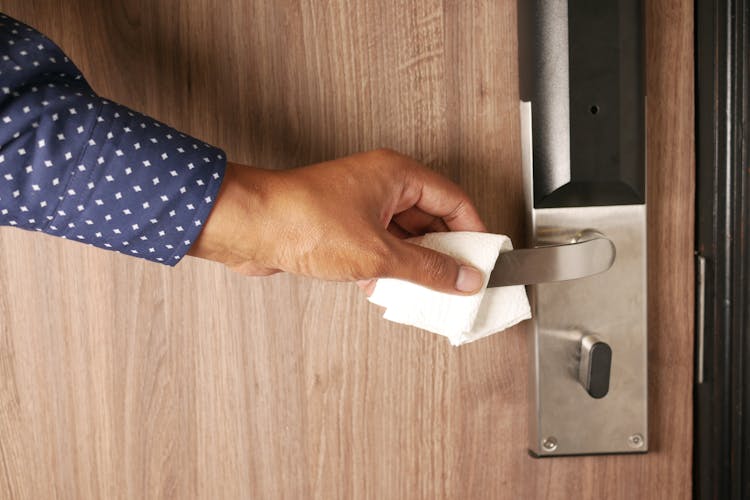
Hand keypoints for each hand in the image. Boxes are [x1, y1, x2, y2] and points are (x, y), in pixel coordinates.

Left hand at [187, 149, 486, 294]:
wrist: (249, 227)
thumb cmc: (303, 220)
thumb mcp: (379, 253)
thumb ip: (427, 269)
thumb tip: (462, 277)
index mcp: (397, 175)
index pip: (453, 200)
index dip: (472, 231)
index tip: (483, 260)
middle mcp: (380, 185)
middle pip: (429, 218)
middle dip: (443, 252)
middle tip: (458, 281)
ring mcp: (359, 204)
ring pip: (403, 235)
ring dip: (413, 264)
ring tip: (426, 291)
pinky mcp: (340, 225)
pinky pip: (378, 245)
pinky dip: (386, 267)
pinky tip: (385, 288)